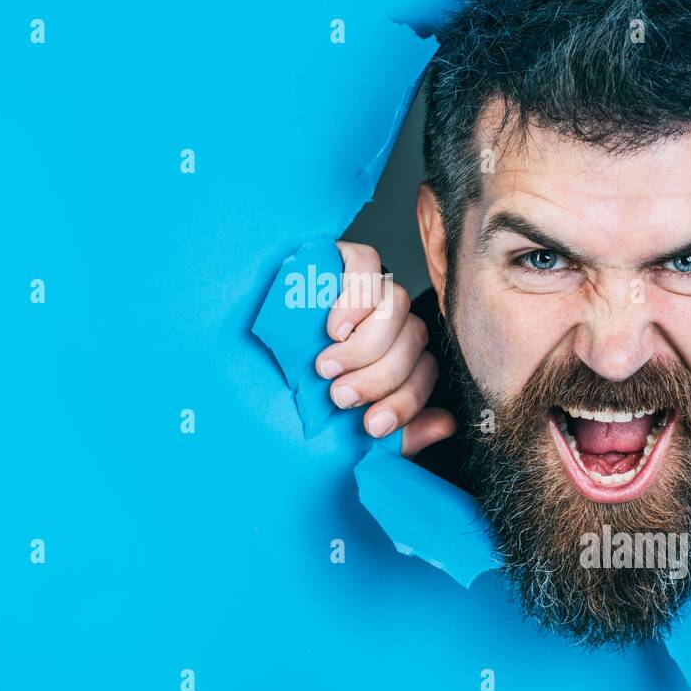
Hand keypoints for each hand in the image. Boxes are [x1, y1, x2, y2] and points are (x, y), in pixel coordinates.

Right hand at [315, 241, 456, 455]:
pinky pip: (368, 264)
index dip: (403, 402)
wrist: (246, 356)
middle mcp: (392, 318)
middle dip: (379, 377)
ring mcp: (371, 286)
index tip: (370, 426)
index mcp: (398, 354)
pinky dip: (355, 297)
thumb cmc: (297, 392)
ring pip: (396, 303)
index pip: (424, 372)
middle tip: (339, 396)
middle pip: (413, 339)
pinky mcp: (346, 258)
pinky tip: (333, 326)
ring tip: (326, 365)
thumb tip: (443, 425)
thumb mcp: (344, 424)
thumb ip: (397, 432)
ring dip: (364, 344)